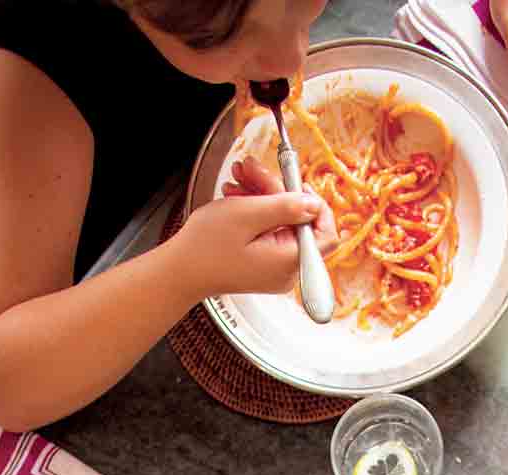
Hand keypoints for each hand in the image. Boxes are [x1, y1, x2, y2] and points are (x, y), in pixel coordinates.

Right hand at [177, 156, 336, 299]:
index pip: (326, 235)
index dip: (316, 205)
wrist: (181, 271)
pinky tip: (237, 196)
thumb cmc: (207, 247)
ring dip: (262, 196)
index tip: (295, 184)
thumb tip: (314, 203)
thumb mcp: (248, 214)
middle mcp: (288, 270)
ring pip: (282, 223)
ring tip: (238, 179)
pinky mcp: (264, 265)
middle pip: (299, 222)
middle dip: (276, 191)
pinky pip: (269, 233)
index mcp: (290, 261)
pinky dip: (256, 212)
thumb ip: (286, 207)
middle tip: (251, 169)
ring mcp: (276, 269)